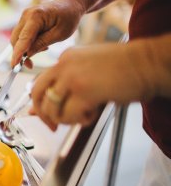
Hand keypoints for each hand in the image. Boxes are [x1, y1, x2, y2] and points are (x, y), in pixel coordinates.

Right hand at [10, 0, 85, 67]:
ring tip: (43, 48)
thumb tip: (27, 54)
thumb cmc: (68, 17)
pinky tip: (40, 43)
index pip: (23, 38)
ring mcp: (24, 16)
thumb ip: (41, 44)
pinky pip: (21, 35)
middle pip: (16, 39)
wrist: (70, 5)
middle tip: (30, 64)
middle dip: (20, 54)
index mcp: (36, 16)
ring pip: (17, 39)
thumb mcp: (59, 34)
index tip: (14, 65)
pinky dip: (27, 43)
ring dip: (25, 48)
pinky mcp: (25, 20)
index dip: (18, 53)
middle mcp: (27, 15)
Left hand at [30, 43, 153, 130]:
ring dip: (66, 119)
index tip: (41, 115)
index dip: (38, 102)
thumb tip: (38, 108)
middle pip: (37, 94)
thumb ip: (65, 87)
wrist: (148, 62)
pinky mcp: (84, 91)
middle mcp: (64, 65)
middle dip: (43, 115)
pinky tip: (92, 114)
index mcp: (65, 58)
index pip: (39, 82)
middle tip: (53, 126)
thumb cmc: (125, 68)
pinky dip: (79, 121)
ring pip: (52, 108)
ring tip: (84, 115)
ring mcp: (73, 77)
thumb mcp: (89, 72)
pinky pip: (69, 115)